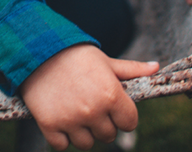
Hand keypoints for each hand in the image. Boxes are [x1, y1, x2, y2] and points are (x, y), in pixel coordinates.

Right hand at [20, 44, 158, 150]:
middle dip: (101, 122)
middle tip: (88, 104)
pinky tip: (59, 118)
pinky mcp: (49, 125)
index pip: (129, 124)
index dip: (122, 115)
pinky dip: (60, 136)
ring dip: (81, 132)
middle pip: (108, 135)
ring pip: (86, 143)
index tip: (111, 106)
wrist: (35, 49)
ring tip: (73, 111)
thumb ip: (131, 69)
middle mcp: (93, 110)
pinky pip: (61, 145)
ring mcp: (70, 120)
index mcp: (111, 94)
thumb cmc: (74, 54)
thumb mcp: (105, 60)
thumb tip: (156, 67)